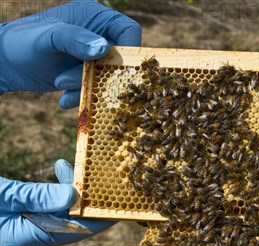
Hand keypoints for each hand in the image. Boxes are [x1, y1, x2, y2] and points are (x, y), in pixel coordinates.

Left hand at [0, 0, 140, 107]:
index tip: (116, 69)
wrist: (6, 64)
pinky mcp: (88, 72)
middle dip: (100, 74)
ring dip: (88, 86)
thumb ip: (74, 40)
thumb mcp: (48, 39)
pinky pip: (98, 87)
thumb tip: (102, 49)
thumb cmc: (23, 42)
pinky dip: (83, 95)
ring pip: (110, 76)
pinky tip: (64, 99)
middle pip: (119, 57)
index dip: (128, 50)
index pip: (128, 30)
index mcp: (94, 16)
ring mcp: (94, 54)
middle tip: (70, 79)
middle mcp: (98, 33)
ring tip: (60, 84)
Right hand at [0, 160, 115, 245]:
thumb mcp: (5, 197)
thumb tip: (73, 195)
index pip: (76, 231)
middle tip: (96, 176)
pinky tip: (55, 173)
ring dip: (66, 190)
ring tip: (67, 168)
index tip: (120, 206)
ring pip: (57, 212)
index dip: (100, 218)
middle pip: (70, 220)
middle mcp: (30, 242)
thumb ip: (38, 197)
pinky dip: (50, 192)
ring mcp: (24, 234)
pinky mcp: (17, 224)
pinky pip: (43, 210)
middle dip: (84, 198)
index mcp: (28, 242)